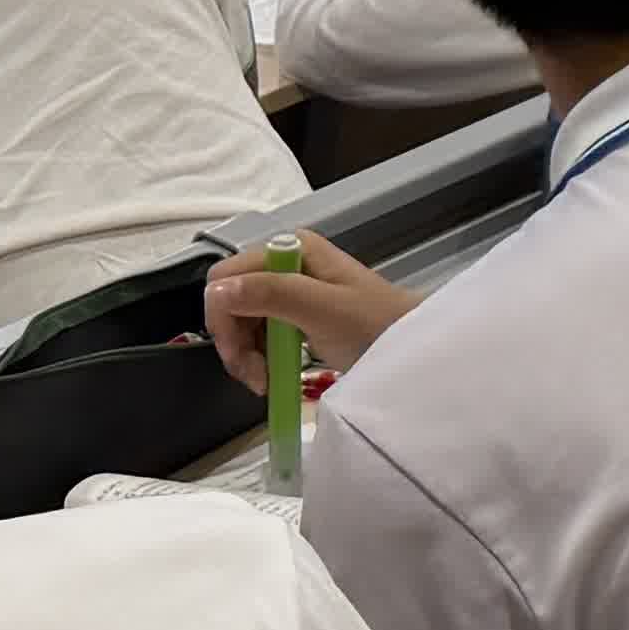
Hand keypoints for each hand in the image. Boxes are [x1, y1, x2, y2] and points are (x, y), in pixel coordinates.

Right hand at [205, 236, 418, 392]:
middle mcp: (283, 262)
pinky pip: (259, 334)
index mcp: (288, 249)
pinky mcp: (294, 313)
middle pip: (228, 302)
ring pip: (240, 322)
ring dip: (247, 355)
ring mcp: (289, 288)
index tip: (241, 358)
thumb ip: (272, 294)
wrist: (411, 348)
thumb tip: (218, 290)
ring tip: (269, 380)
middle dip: (236, 343)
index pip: (223, 279)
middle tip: (258, 378)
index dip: (224, 320)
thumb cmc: (374, 326)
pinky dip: (260, 357)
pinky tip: (275, 373)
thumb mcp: (322, 309)